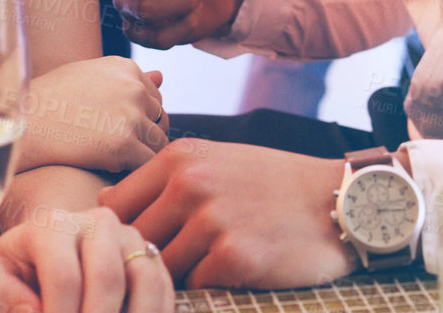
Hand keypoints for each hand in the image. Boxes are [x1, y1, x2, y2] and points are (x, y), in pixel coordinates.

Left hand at [0, 206, 173, 312]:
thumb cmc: (23, 268)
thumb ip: (3, 293)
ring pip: (145, 281)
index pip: (62, 274)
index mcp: (53, 224)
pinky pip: (165, 289)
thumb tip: (34, 311)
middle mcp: (98, 223)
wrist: (53, 248)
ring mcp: (131, 237)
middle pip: (107, 277)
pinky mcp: (152, 256)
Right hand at [23, 57, 167, 173]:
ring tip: (110, 160)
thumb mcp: (86, 76)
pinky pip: (147, 165)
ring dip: (140, 155)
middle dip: (144, 135)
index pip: (155, 98)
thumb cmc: (48, 101)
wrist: (21, 126)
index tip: (114, 128)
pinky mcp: (124, 146)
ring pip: (158, 144)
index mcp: (126, 68)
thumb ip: (126, 78)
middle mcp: (133, 88)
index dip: (138, 117)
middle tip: (113, 147)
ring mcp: (130, 117)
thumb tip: (162, 76)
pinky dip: (133, 172)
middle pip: (160, 120)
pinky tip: (109, 170)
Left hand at [99, 140, 353, 289]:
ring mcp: (212, 219)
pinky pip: (195, 285)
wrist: (338, 201)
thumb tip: (105, 208)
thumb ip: (165, 181)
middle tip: (167, 266)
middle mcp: (190, 183)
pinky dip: (208, 286)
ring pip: (161, 267)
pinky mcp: (235, 256)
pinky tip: (233, 272)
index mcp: (179, 157)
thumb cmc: (271, 186)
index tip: (135, 245)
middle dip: (145, 258)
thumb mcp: (216, 162)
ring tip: (206, 265)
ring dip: (178, 274)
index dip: (120, 232)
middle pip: (133, 240)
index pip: (113, 205)